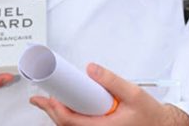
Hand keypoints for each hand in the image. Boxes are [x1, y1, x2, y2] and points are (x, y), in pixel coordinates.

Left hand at [30, 63, 188, 124]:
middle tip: (38, 98)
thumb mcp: (134, 94)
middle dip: (51, 110)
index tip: (44, 97)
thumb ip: (111, 80)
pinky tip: (66, 108)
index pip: (71, 121)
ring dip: (59, 114)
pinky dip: (70, 117)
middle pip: (67, 125)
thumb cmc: (150, 115)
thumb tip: (90, 68)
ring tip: (47, 100)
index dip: (55, 109)